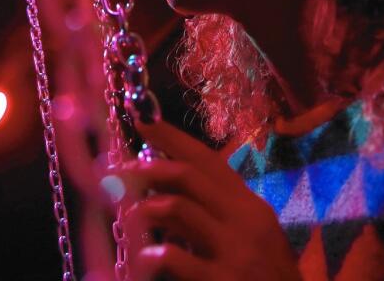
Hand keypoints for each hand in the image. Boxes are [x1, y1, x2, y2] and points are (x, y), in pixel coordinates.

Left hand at [117, 118, 301, 280]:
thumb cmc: (264, 276)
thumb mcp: (243, 237)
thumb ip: (209, 211)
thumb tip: (161, 179)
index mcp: (250, 206)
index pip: (208, 160)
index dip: (173, 138)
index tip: (142, 118)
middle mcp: (246, 221)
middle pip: (190, 176)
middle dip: (149, 167)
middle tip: (119, 170)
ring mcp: (236, 251)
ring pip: (181, 208)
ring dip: (148, 208)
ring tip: (132, 217)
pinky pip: (179, 258)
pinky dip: (156, 254)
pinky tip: (147, 258)